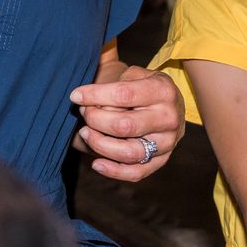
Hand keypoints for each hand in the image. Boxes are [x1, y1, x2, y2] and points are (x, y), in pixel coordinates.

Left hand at [70, 65, 184, 181]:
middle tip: (84, 112)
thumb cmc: (146, 87)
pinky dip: (113, 171)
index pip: (123, 94)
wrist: (171, 105)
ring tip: (85, 133)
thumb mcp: (137, 74)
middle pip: (124, 125)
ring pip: (129, 152)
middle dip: (95, 119)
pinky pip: (136, 172)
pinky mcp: (162, 161)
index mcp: (163, 91)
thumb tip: (93, 103)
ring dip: (100, 145)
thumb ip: (116, 82)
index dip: (95, 95)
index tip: (76, 95)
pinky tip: (96, 163)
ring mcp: (167, 142)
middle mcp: (168, 118)